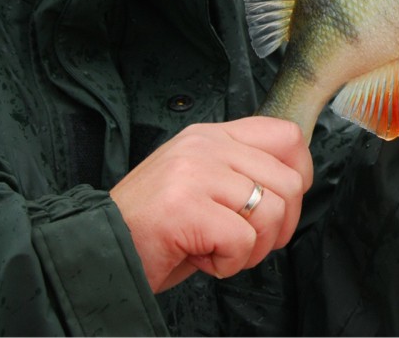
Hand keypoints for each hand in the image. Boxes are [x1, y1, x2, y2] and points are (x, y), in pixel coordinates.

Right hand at [109, 117, 312, 292]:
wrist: (99, 251)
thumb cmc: (157, 228)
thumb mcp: (204, 183)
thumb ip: (243, 172)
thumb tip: (295, 183)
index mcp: (212, 136)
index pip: (286, 135)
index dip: (300, 174)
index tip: (282, 204)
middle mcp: (204, 146)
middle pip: (288, 181)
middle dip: (279, 226)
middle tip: (246, 243)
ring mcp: (193, 173)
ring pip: (270, 212)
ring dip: (253, 248)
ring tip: (219, 251)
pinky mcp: (184, 207)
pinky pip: (242, 240)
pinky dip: (230, 264)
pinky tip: (201, 258)